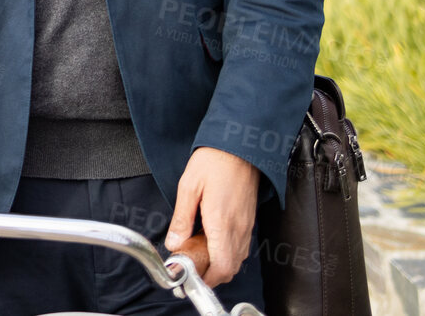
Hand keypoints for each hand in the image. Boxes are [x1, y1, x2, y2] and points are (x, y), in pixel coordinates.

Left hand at [166, 146, 259, 286]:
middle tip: (192, 266)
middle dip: (212, 275)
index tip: (191, 275)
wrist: (239, 145)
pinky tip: (213, 240)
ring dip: (220, 264)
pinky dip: (228, 252)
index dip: (207, 278)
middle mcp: (238, 228)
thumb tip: (174, 243)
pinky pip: (241, 246)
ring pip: (237, 259)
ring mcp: (246, 225)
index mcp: (222, 222)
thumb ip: (182, 219)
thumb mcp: (189, 186)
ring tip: (200, 253)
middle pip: (230, 269)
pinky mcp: (249, 219)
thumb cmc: (214, 161)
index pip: (221, 266)